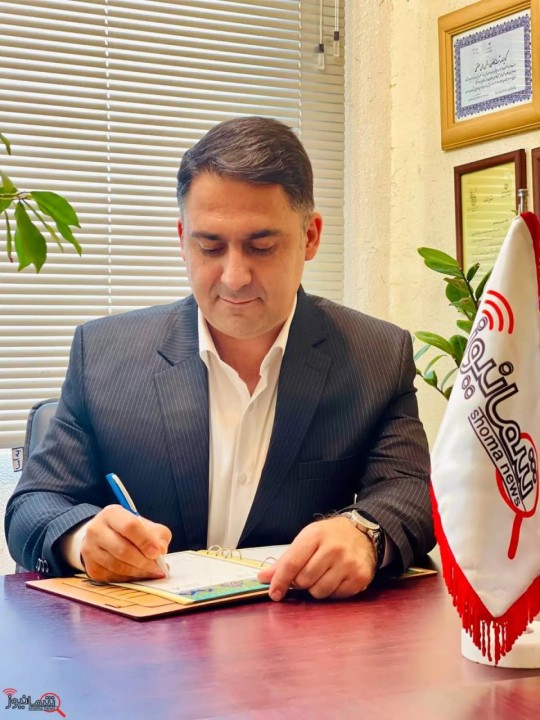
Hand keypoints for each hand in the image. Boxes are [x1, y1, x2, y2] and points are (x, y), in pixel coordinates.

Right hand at [80, 505, 171, 581]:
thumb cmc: (129, 531)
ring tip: (152, 572)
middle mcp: (96, 530)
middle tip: (158, 567)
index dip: (145, 541)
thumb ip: (158, 534)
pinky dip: (129, 578)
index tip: (157, 553)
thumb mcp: (145, 525)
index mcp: (111, 514)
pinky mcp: (91, 568)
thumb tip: (161, 550)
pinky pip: (112, 577)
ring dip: (138, 571)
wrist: (103, 538)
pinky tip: (139, 575)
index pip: (129, 526)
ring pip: (117, 566)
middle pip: (122, 549)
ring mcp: (90, 550)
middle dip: (143, 561)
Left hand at [257, 516, 376, 600]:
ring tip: (321, 575)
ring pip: (319, 591)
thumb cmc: (329, 537)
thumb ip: (285, 560)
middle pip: (304, 580)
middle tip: (306, 574)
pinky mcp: (360, 577)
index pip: (292, 563)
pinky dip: (331, 591)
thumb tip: (263, 578)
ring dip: (315, 588)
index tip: (274, 593)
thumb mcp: (306, 539)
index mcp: (315, 535)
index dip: (280, 580)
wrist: (362, 533)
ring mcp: (348, 563)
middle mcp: (333, 548)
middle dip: (300, 582)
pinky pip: (336, 596)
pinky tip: (335, 578)